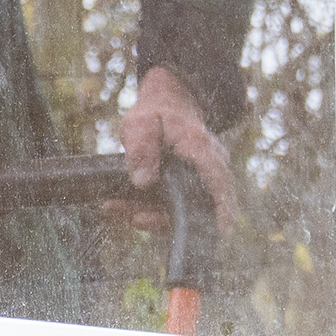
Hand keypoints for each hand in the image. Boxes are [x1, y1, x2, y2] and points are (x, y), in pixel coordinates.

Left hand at [121, 64, 242, 228]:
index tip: (221, 229)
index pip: (219, 180)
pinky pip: (170, 209)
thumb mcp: (140, 124)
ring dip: (149, 216)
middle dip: (164, 219)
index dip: (223, 207)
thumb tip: (143, 183)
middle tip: (135, 218)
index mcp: (200, 148)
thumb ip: (141, 149)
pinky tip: (118, 208)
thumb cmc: (155, 114)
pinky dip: (146, 211)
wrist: (166, 107)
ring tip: (112, 208)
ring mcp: (201, 181)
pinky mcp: (188, 192)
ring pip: (181, 211)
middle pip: (199, 205)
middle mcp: (209, 168)